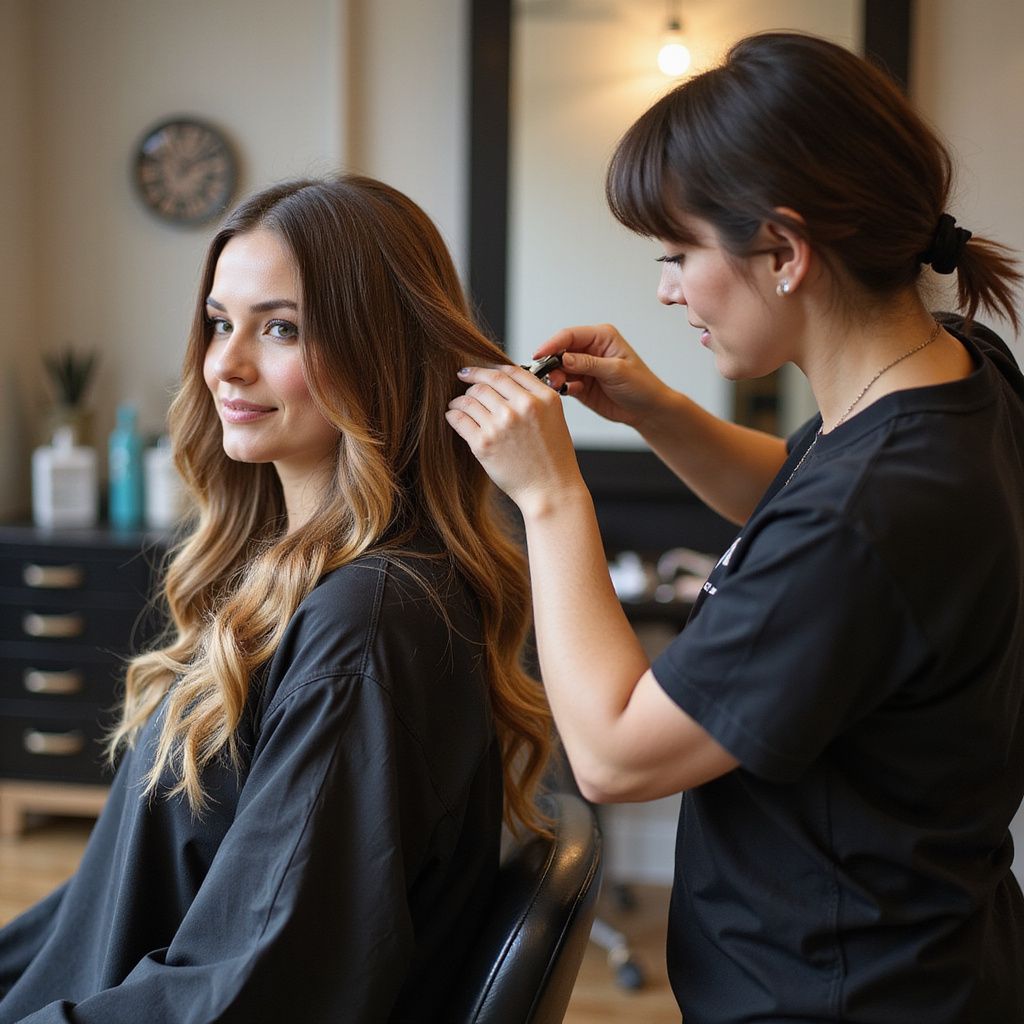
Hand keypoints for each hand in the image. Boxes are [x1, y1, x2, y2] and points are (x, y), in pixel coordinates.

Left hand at [445, 365, 585, 516]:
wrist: (551, 490)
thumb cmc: (554, 459)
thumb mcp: (555, 419)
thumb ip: (534, 399)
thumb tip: (505, 384)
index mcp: (543, 398)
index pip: (509, 372)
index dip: (489, 368)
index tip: (479, 370)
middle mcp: (523, 407)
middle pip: (486, 382)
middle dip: (472, 380)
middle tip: (464, 381)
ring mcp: (502, 424)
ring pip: (470, 398)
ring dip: (460, 399)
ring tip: (456, 403)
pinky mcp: (484, 443)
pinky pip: (459, 418)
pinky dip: (453, 414)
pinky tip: (453, 415)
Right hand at [534, 324, 673, 429]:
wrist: (647, 410)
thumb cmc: (641, 385)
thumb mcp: (616, 371)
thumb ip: (589, 364)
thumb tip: (564, 358)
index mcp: (601, 337)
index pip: (570, 335)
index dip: (552, 344)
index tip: (539, 355)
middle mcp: (590, 349)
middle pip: (560, 351)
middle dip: (551, 362)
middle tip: (548, 375)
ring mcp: (584, 368)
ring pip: (559, 368)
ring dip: (556, 377)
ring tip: (560, 385)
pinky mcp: (581, 384)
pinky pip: (564, 383)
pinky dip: (562, 388)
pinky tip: (571, 391)